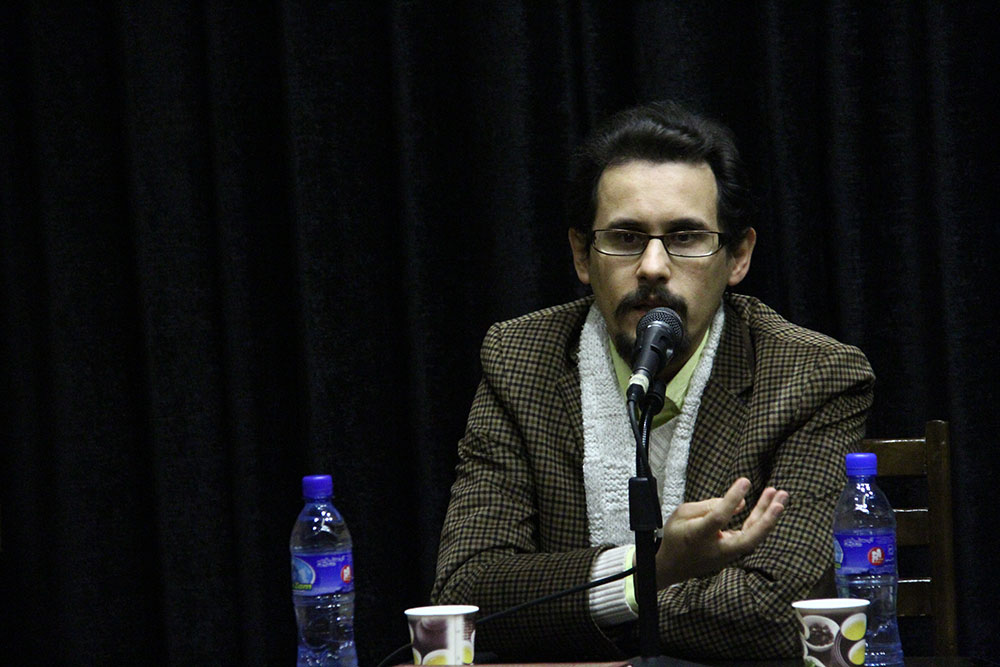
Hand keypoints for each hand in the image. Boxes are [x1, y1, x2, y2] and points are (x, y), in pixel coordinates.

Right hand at [653, 478, 787, 588]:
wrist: (672, 566)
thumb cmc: (675, 536)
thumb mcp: (682, 514)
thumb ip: (709, 506)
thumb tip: (742, 503)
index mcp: (698, 536)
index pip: (719, 518)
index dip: (732, 499)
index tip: (745, 482)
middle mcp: (717, 549)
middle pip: (749, 538)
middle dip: (767, 518)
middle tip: (780, 497)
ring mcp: (728, 554)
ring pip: (754, 536)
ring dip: (769, 515)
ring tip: (780, 494)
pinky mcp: (733, 553)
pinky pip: (751, 536)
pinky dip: (761, 520)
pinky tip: (767, 504)